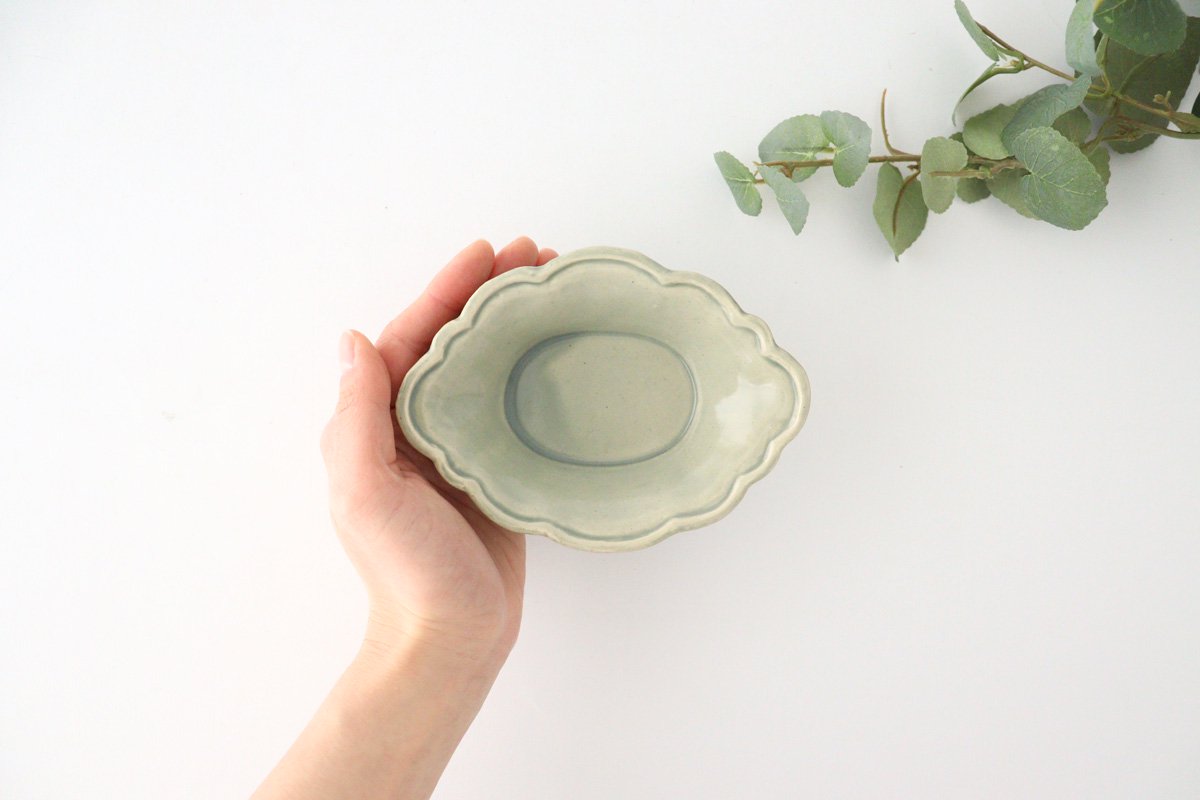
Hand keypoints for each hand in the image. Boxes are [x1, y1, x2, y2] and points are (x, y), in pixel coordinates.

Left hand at [320, 237, 557, 665]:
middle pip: (451, 341)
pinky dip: (530, 368)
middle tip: (534, 257)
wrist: (451, 637)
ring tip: (552, 289)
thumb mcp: (365, 492)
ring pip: (483, 365)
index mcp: (379, 424)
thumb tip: (352, 340)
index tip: (485, 253)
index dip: (445, 291)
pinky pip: (509, 402)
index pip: (410, 337)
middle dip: (486, 294)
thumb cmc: (406, 570)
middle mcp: (415, 426)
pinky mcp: (494, 467)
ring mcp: (457, 445)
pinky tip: (558, 351)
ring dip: (512, 323)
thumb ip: (357, 418)